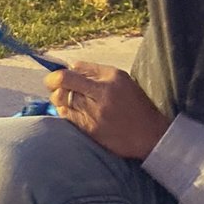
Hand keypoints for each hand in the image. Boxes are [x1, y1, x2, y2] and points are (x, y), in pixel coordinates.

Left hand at [46, 60, 170, 158]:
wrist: (150, 135)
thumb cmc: (136, 107)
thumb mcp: (123, 81)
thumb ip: (97, 74)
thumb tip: (70, 68)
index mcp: (112, 77)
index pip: (75, 68)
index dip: (61, 72)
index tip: (58, 77)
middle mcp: (103, 92)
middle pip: (64, 81)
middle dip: (52, 82)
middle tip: (52, 86)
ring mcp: (96, 112)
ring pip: (62, 99)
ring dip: (59, 99)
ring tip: (65, 101)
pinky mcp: (91, 128)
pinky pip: (66, 116)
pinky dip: (64, 113)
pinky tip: (70, 112)